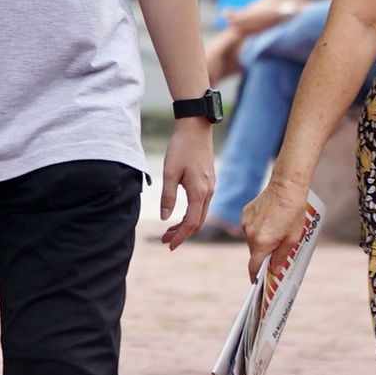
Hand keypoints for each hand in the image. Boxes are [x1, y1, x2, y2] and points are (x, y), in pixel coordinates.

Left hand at [154, 118, 216, 249]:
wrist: (196, 129)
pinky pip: (201, 205)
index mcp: (199, 193)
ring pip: (200, 214)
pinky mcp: (208, 182)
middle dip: (182, 234)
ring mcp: (210, 187)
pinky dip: (190, 214)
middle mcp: (208, 192)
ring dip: (185, 225)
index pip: (191, 223)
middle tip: (164, 241)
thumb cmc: (181, 148)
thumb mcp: (169, 172)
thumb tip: (165, 218)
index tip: (169, 246)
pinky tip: (178, 215)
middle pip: (197, 222)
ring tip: (169, 230)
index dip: (180, 237)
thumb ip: (167, 197)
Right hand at [242, 173, 311, 280]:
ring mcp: (246, 223)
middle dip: (264, 254)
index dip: (256, 276)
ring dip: (262, 240)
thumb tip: (274, 270)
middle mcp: (249, 234)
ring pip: (252, 239)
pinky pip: (250, 227)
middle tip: (277, 251)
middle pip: (254, 252)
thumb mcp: (292, 238)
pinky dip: (258, 228)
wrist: (286, 187)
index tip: (258, 282)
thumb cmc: (293, 213)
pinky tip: (270, 220)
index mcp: (261, 243)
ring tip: (276, 231)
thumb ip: (281, 257)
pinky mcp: (245, 213)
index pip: (254, 266)